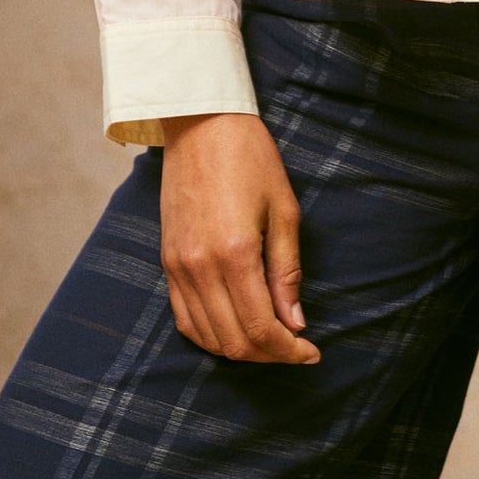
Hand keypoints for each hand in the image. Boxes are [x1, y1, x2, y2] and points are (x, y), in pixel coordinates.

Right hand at [158, 112, 320, 363]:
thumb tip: (295, 323)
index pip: (260, 327)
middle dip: (269, 354)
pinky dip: (210, 334)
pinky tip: (234, 328)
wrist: (201, 124)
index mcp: (234, 252)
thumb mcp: (284, 209)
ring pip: (207, 336)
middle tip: (296, 347)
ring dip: (240, 349)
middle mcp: (199, 267)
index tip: (312, 352)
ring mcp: (177, 267)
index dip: (288, 350)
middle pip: (233, 341)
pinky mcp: (166, 261)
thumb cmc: (250, 158)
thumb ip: (287, 270)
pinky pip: (184, 318)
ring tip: (270, 339)